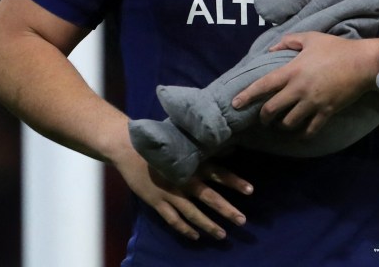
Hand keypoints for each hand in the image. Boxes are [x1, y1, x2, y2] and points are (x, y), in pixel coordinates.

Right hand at [112, 138, 251, 239]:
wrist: (127, 148)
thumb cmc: (158, 143)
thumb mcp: (181, 142)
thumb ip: (202, 149)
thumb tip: (229, 147)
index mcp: (191, 162)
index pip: (218, 173)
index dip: (234, 181)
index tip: (250, 190)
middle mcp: (183, 179)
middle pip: (209, 197)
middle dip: (226, 210)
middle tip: (242, 221)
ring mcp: (169, 193)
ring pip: (192, 213)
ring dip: (208, 225)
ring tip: (222, 235)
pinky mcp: (156, 202)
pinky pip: (172, 220)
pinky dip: (184, 229)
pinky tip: (196, 236)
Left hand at [231, 32, 378, 137]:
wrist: (363, 62)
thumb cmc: (336, 48)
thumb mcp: (311, 38)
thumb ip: (288, 41)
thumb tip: (271, 49)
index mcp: (292, 70)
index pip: (264, 85)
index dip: (247, 96)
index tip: (235, 104)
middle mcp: (299, 89)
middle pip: (273, 109)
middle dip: (264, 117)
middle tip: (263, 118)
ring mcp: (313, 103)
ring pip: (289, 123)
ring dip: (282, 125)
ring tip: (281, 124)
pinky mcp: (326, 112)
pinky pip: (310, 130)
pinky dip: (302, 134)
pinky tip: (300, 133)